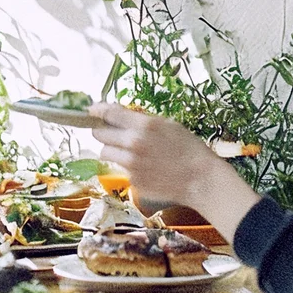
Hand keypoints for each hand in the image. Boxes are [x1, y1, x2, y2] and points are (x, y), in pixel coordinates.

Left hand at [90, 103, 260, 239]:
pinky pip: (120, 169)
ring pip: (104, 152)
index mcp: (143, 125)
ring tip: (131, 152)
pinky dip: (127, 167)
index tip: (92, 110)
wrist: (201, 179)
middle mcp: (133, 144)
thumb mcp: (168, 124)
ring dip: (112, 150)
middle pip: (99, 133)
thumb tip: (118, 114)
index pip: (108, 113)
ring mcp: (130, 165)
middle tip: (113, 133)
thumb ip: (141, 119)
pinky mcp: (132, 181)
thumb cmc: (189, 148)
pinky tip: (146, 168)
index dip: (97, 111)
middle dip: (104, 132)